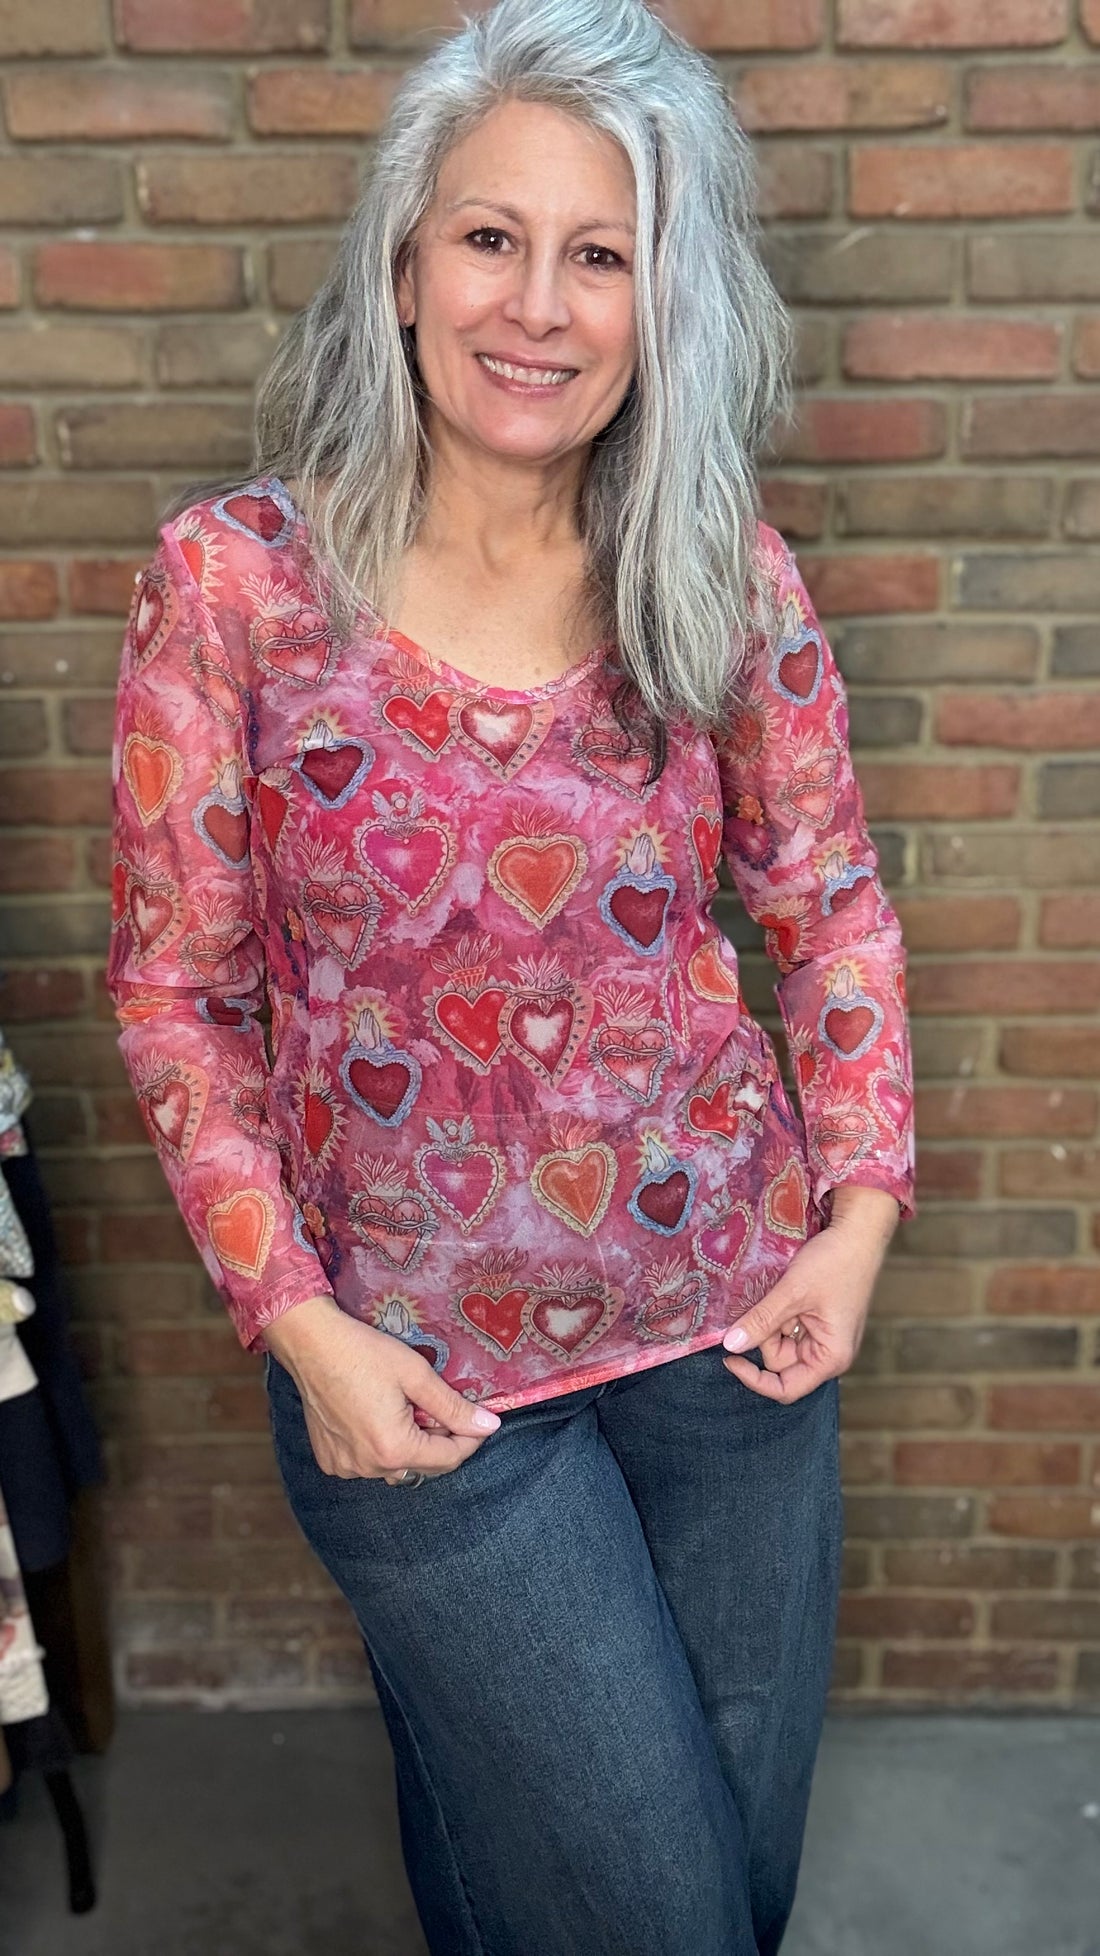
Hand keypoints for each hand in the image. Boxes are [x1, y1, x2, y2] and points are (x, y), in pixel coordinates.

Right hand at [264, 1295, 499, 1480]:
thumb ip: (454, 1406)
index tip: (480, 1419)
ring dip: (410, 1445)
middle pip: (423, 1466)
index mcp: (394, 1449)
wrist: (311, 1344)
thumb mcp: (417, 1374)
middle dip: (440, 1440)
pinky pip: (367, 1463)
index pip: (449, 1459)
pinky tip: (377, 1416)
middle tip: (440, 1407)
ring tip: (407, 1408)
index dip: (470, 1439)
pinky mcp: (330, 1460)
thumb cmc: (364, 1353)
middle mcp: (369, 1467)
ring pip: (395, 1466)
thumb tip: (490, 1426)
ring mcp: (346, 1467)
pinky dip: (380, 1446)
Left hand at [721, 1196, 896, 1402]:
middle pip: (781, 1362)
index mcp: (831, 1358)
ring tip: (779, 1290)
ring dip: (770, 1320)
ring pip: (780, 1341)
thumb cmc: (835, 1263)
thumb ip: (762, 1321)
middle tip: (767, 1302)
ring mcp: (823, 1336)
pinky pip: (788, 1325)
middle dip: (766, 1335)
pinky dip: (778, 1311)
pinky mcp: (817, 1319)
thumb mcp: (792, 1292)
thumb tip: (731, 1345)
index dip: (754, 1379)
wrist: (858, 1232)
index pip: (786, 1388)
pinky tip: (781, 1290)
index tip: (729, 1356)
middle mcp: (828, 1353)